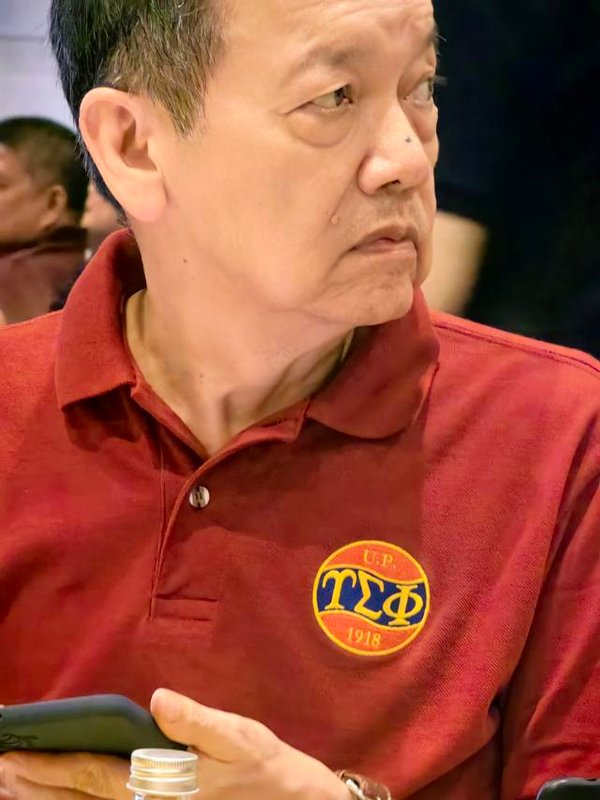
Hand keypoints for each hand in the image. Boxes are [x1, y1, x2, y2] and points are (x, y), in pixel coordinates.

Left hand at [0, 689, 349, 799]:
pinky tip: (58, 793)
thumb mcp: (236, 736)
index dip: (50, 765)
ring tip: (10, 783)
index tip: (12, 754)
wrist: (284, 799)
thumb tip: (160, 699)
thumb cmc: (258, 764)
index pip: (91, 773)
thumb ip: (196, 720)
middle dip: (35, 782)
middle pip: (77, 795)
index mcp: (158, 782)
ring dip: (46, 795)